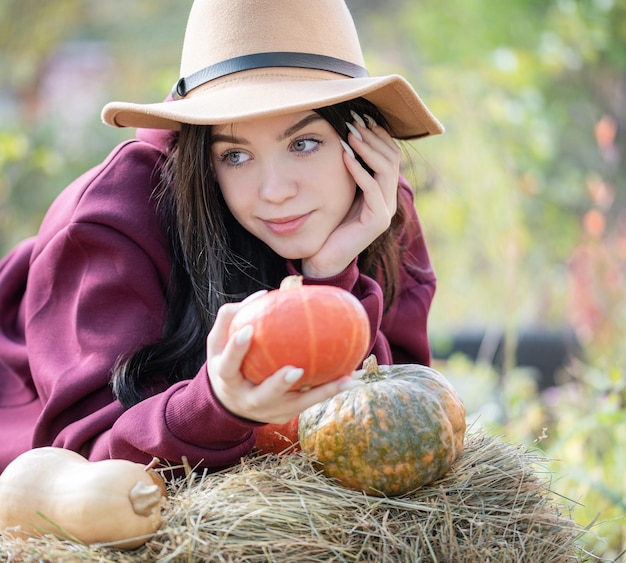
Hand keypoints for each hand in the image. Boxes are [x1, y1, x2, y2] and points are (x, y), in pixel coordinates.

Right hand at [205, 292, 360, 422]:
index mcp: (227, 379)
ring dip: (322, 392)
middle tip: (296, 370)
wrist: (232, 405)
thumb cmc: (228, 362)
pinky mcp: (285, 415)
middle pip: (263, 395)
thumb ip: (233, 318)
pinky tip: (350, 379)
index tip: (248, 330)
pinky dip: (330, 390)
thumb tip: (263, 294)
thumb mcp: (219, 343)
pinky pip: (311, 402)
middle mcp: (248, 399)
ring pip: (297, 404)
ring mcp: (268, 410)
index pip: (228, 365)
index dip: (236, 349)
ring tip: (345, 379)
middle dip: (279, 384)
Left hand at [301, 112, 401, 277]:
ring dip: (367, 149)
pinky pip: (372, 189)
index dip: (378, 133)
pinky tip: (345, 157)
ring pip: (386, 170)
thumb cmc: (327, 222)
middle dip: (373, 136)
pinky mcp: (377, 221)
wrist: (323, 256)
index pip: (390, 153)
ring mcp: (386, 210)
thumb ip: (347, 168)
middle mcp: (389, 198)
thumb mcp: (339, 188)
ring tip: (350, 134)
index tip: (360, 116)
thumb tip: (342, 134)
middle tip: (354, 120)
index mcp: (382, 189)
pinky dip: (359, 170)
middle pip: (392, 157)